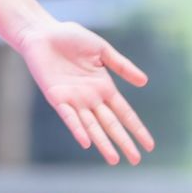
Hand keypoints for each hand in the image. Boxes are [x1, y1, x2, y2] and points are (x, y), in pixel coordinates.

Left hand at [15, 19, 153, 164]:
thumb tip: (145, 82)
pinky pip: (68, 116)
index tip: (150, 145)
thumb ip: (121, 65)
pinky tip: (86, 142)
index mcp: (103, 87)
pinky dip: (77, 129)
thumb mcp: (101, 50)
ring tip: (114, 159)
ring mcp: (73, 98)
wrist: (41, 32)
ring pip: (91, 125)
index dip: (136, 128)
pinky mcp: (56, 96)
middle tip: (136, 161)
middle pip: (111, 124)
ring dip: (102, 142)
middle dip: (123, 141)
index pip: (124, 112)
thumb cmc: (69, 37)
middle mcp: (90, 97)